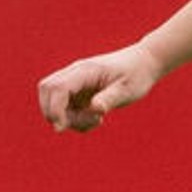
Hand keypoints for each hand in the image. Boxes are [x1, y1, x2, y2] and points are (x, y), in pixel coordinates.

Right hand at [37, 43, 161, 132]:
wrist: (144, 64)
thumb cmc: (137, 75)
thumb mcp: (127, 89)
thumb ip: (110, 98)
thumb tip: (94, 109)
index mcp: (86, 70)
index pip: (58, 87)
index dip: (54, 108)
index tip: (62, 127)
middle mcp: (75, 74)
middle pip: (46, 90)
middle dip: (54, 112)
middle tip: (83, 123)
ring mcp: (75, 82)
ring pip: (53, 100)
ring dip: (68, 118)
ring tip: (97, 120)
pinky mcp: (78, 91)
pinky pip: (65, 107)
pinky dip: (74, 118)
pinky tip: (96, 118)